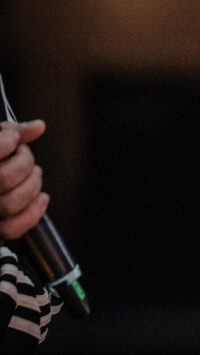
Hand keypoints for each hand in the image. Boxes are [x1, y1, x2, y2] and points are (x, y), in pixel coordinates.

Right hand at [0, 119, 48, 239]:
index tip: (15, 137)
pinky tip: (41, 197)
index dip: (9, 140)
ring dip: (33, 184)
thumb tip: (40, 126)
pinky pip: (13, 228)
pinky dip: (34, 211)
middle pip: (4, 178)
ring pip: (10, 202)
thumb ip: (11, 132)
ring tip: (34, 174)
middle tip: (25, 155)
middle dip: (24, 163)